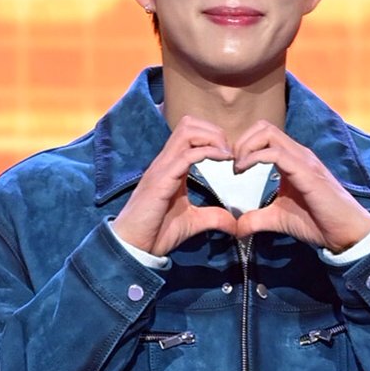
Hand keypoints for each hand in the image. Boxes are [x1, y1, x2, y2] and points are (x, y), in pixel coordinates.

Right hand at [111, 116, 239, 257]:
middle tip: (231, 151)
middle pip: (189, 124)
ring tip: (227, 154)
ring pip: (186, 132)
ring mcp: (162, 168)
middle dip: (214, 131)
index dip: (213, 137)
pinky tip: (222, 160)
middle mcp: (165, 162)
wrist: (134, 246)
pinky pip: (186, 155)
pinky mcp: (161, 180)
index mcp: (172, 167)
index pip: (191, 134)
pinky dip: (207, 152)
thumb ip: (213, 217)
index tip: (231, 155)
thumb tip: (234, 223)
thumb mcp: (192, 222)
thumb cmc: (156, 232)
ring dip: (211, 137)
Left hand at [231, 121, 369, 251]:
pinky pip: (276, 154)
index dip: (243, 145)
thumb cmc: (317, 222)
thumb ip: (257, 219)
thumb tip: (236, 227)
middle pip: (264, 127)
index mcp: (292, 160)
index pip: (264, 135)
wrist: (344, 232)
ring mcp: (303, 160)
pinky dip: (254, 158)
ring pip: (268, 134)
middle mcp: (298, 154)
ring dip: (246, 147)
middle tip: (233, 165)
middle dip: (241, 141)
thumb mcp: (278, 219)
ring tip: (237, 168)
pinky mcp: (306, 172)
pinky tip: (245, 171)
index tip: (233, 167)